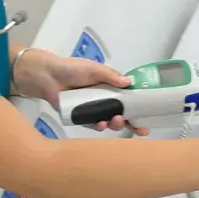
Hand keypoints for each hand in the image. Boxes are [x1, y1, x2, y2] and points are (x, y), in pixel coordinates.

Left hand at [13, 49, 150, 134]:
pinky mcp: (81, 118)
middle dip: (133, 124)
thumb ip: (110, 76)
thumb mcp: (93, 68)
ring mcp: (93, 110)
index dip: (140, 108)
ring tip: (116, 120)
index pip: (129, 99)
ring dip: (116, 124)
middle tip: (141, 129)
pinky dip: (99, 126)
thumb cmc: (72, 69)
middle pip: (123, 114)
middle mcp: (104, 100)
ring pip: (109, 122)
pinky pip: (93, 125)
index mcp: (110, 88)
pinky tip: (101, 124)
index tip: (150, 116)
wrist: (48, 76)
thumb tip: (129, 83)